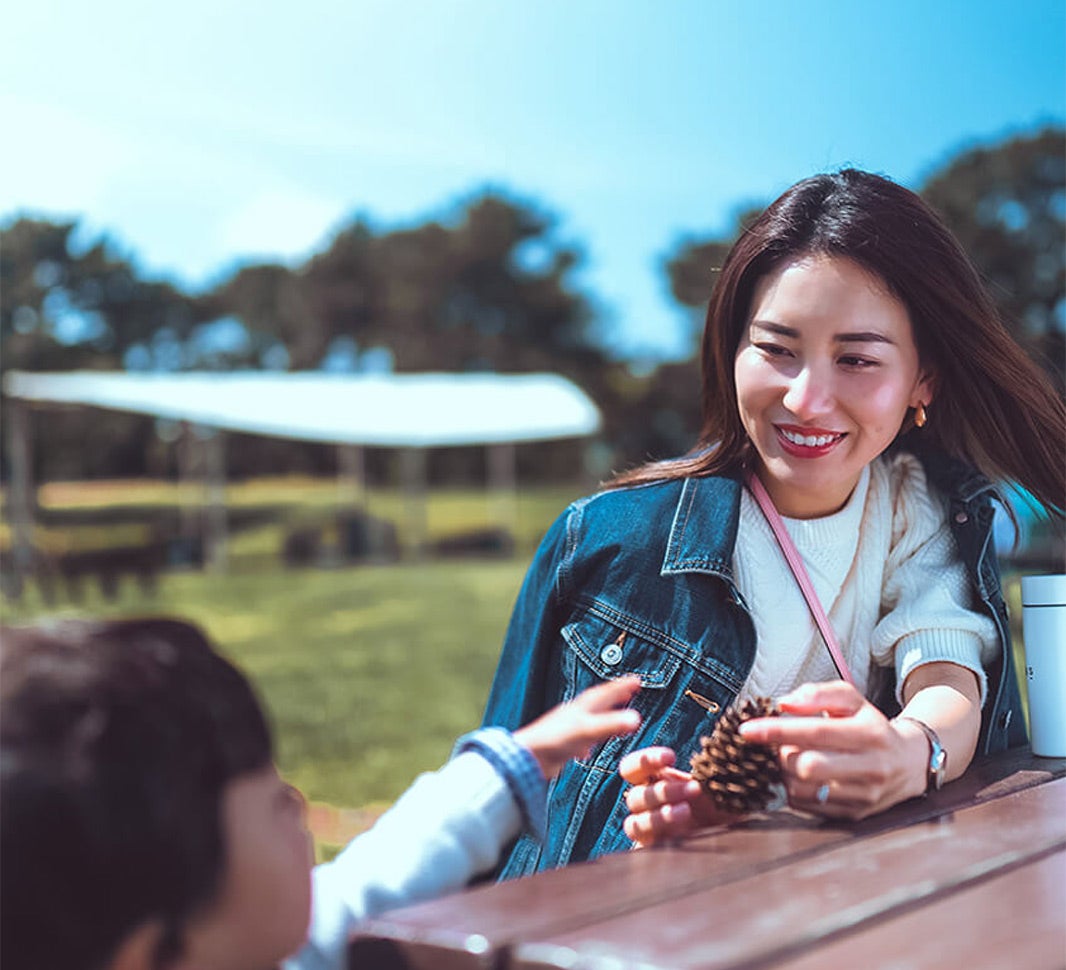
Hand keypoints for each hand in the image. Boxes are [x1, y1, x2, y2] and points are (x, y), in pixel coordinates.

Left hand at [514, 675, 641, 778]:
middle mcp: (576, 714)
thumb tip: (636, 718)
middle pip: (599, 701)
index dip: (622, 687)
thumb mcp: (588, 730)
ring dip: (604, 717)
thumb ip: (611, 724)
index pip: (607, 692)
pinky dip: (588, 742)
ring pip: (590, 719)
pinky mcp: (562, 745)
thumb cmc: (554, 740)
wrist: (528, 757)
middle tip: (630, 692)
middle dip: (615, 696)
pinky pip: (579, 740)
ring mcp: (568, 728)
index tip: (637, 681)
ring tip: (613, 717)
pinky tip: (586, 752)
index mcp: (583, 707)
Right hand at [619, 746, 735, 846]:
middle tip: (694, 789)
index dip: (646, 760)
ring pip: (633, 821)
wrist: (737, 848)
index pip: (633, 768)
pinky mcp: (653, 851)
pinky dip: (658, 831)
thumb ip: (713, 770)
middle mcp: (648, 807)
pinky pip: (641, 843)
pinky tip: (682, 830)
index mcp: (657, 784)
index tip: (671, 757)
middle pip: (634, 795)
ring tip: (686, 812)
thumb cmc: (725, 811)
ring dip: (659, 815)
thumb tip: (724, 748)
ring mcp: (649, 831)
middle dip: (664, 791)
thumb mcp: (720, 787)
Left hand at [737, 681, 928, 819]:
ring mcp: (864, 796)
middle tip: (774, 745)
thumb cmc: (870, 725)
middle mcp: (871, 768)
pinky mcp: (855, 815)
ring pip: (804, 790)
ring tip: (785, 758)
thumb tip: (784, 703)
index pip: (815, 733)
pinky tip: (794, 775)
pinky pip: (809, 806)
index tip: (747, 729)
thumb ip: (817, 693)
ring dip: (782, 773)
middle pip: (806, 767)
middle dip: (780, 754)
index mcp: (870, 734)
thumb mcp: (851, 699)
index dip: (777, 730)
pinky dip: (792, 790)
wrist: (908, 763)